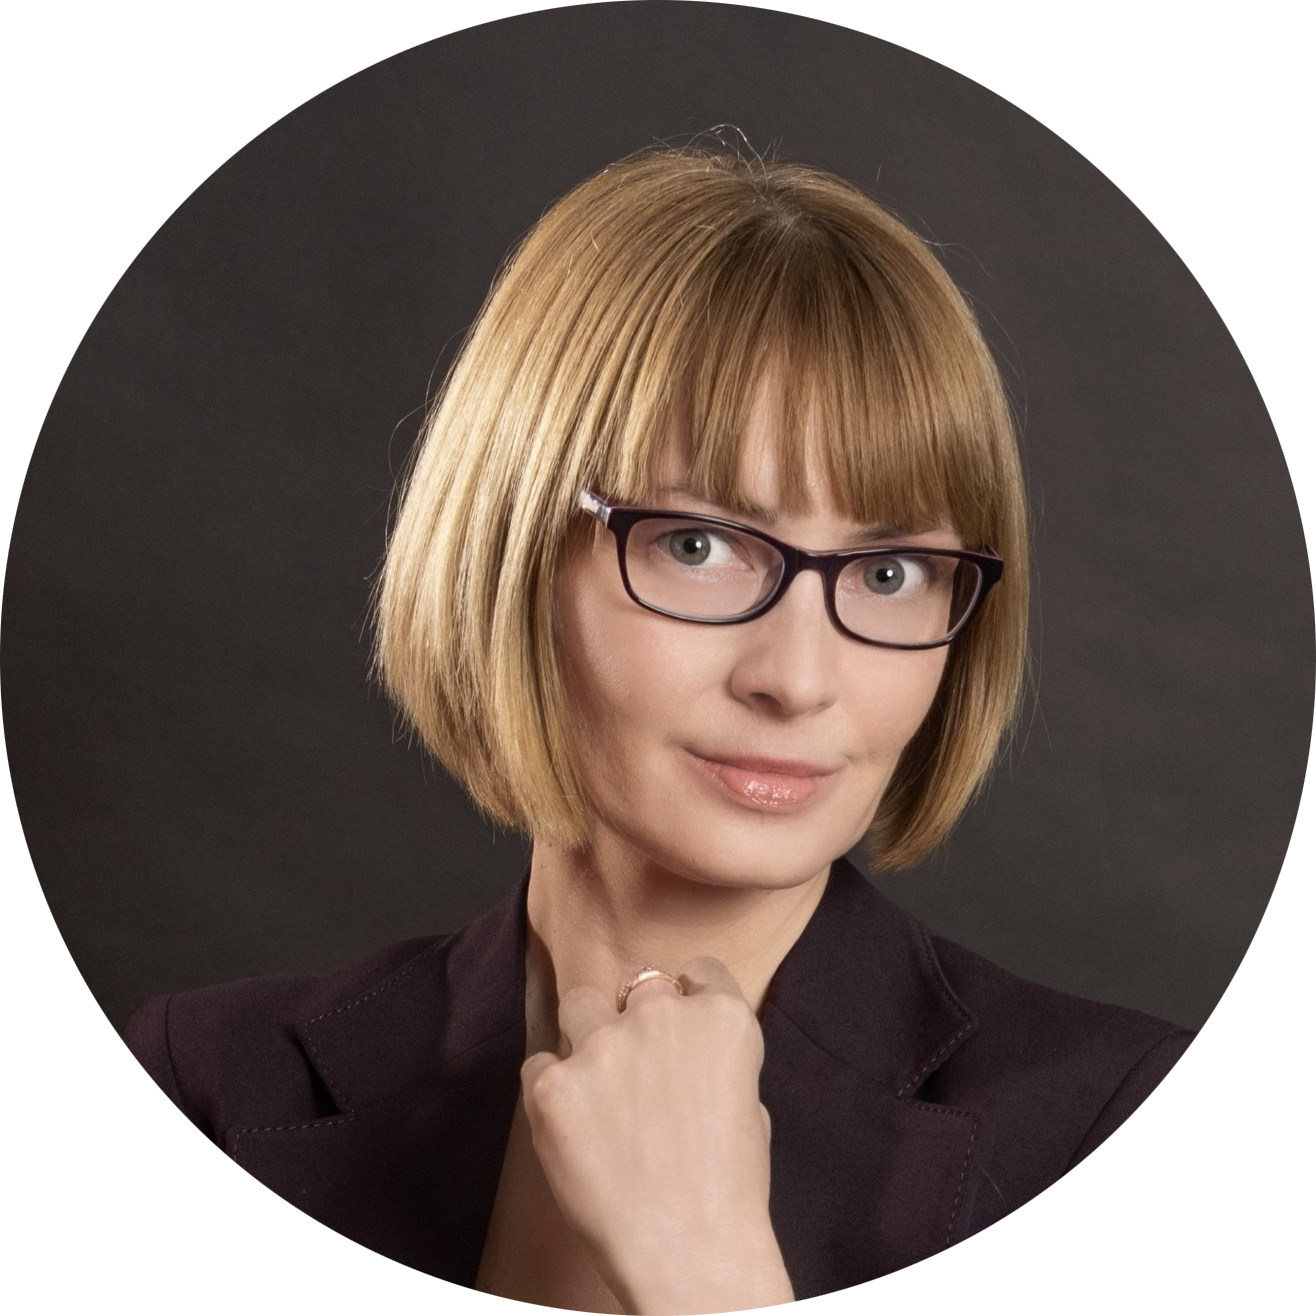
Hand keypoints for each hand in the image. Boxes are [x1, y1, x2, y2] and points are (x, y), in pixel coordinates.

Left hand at [521, 957, 793, 1313]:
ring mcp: (601, 1045)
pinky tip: (571, 1128)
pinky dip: (550, 1090)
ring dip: (585, 1034)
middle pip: (638, 983)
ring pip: (578, 1003)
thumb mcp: (751, 1108)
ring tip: (594, 1086)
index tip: (679, 1026)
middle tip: (637, 1068)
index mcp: (721, 1017)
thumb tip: (690, 1059)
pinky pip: (537, 1064)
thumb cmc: (730, 1194)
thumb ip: (718, 1062)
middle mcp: (660, 1014)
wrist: (690, 1254)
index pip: (698, 971)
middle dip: (636, 1017)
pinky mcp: (552, 1084)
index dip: (688, 998)